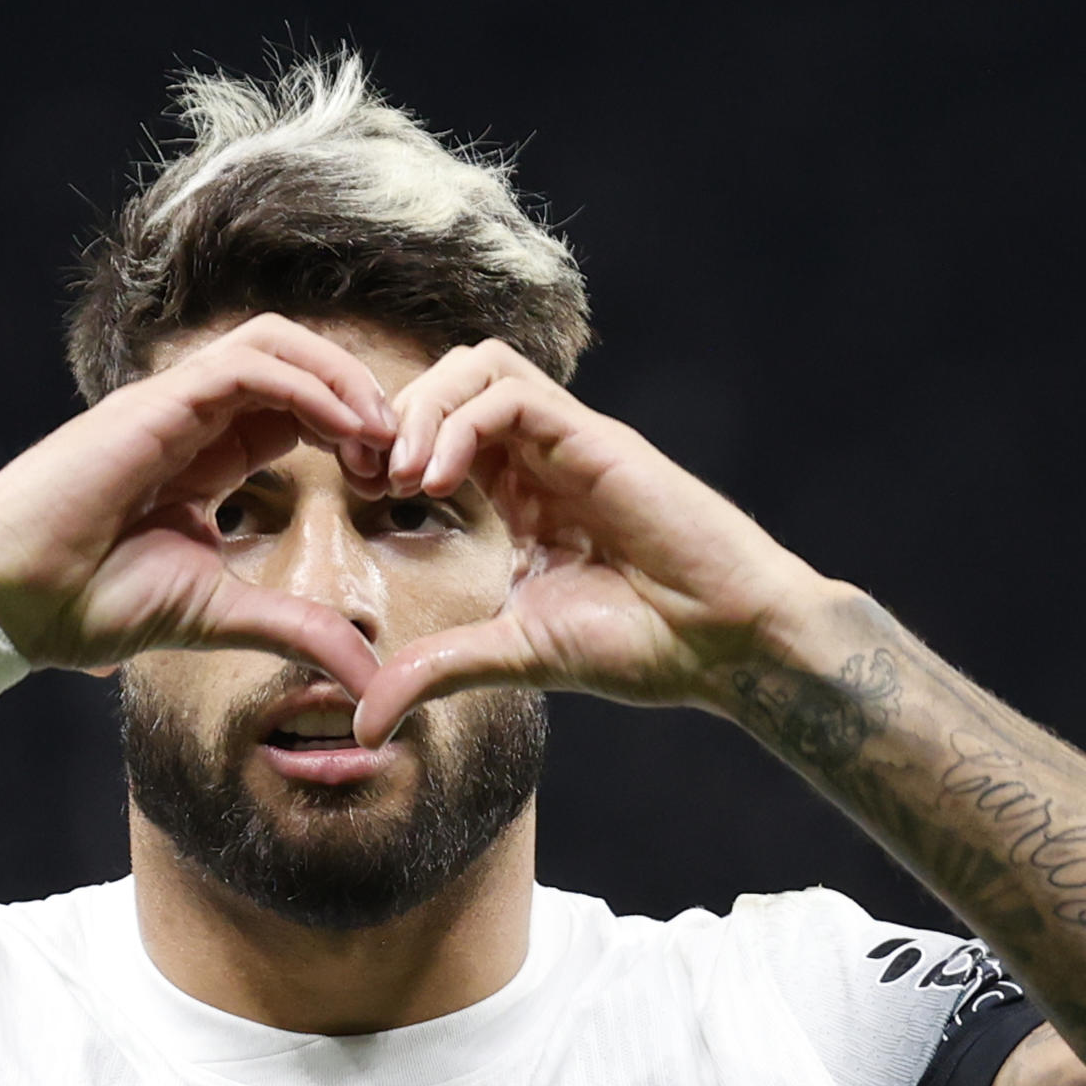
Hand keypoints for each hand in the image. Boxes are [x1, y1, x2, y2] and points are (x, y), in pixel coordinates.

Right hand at [0, 314, 396, 695]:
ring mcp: (170, 404)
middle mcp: (192, 418)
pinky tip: (348, 429)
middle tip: (401, 456)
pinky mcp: (153, 404)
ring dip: (342, 379)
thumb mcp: (219, 617)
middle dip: (361, 396)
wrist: (5, 604)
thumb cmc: (85, 605)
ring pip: (275, 344)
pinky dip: (308, 385)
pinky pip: (247, 365)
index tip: (391, 485)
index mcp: (207, 456)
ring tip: (383, 434)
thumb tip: (367, 674)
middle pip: (297, 363)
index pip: (297, 409)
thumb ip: (294, 631)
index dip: (354, 432)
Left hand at [353, 338, 833, 745]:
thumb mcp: (514, 653)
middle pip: (450, 378)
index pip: (439, 427)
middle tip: (365, 474)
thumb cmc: (643, 645)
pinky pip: (514, 395)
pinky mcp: (596, 440)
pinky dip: (461, 424)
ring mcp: (570, 442)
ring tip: (400, 475)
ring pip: (479, 366)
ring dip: (423, 408)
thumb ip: (440, 669)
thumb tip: (367, 719)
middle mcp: (543, 455)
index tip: (358, 493)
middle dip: (393, 415)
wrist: (727, 645)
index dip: (388, 446)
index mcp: (521, 493)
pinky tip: (437, 482)